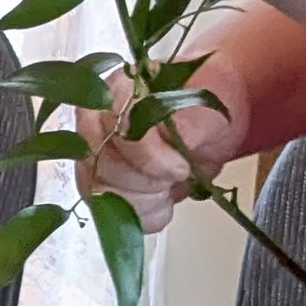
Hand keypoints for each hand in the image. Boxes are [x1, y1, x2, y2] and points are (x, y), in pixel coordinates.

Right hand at [79, 57, 250, 235]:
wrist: (210, 126)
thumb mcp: (211, 107)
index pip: (117, 128)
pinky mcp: (101, 185)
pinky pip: (111, 215)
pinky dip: (144, 214)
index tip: (182, 166)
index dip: (150, 157)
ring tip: (174, 186)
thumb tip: (174, 139)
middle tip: (181, 174)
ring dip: (147, 200)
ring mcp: (94, 156)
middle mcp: (96, 122)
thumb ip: (191, 121)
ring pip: (102, 194)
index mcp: (118, 90)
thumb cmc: (206, 107)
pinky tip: (164, 199)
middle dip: (149, 182)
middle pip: (103, 166)